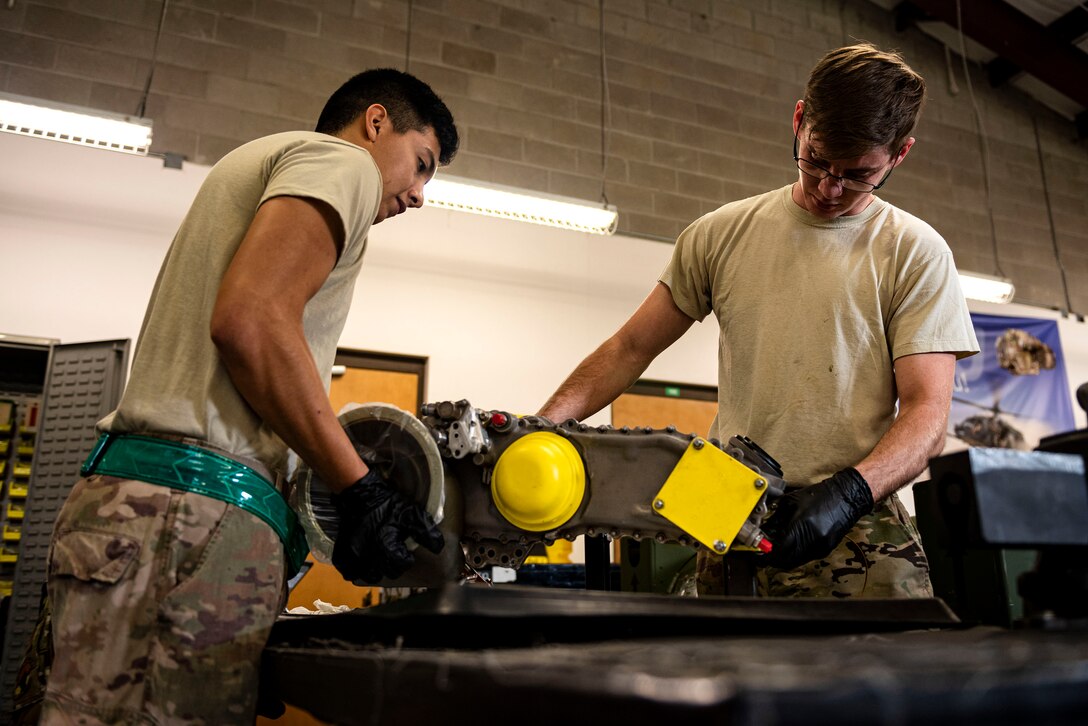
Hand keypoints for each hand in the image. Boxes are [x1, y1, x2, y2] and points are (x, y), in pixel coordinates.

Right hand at [330, 469, 443, 583]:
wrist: (361, 494)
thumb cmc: (387, 504)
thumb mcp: (412, 514)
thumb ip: (426, 532)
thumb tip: (438, 548)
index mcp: (385, 544)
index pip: (401, 565)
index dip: (407, 559)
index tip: (405, 551)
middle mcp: (368, 553)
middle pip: (385, 572)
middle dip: (392, 565)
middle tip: (393, 553)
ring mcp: (353, 554)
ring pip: (366, 576)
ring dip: (374, 571)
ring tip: (379, 559)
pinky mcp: (342, 551)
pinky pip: (347, 571)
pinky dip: (355, 570)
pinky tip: (363, 561)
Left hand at [760, 467, 873, 569]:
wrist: (845, 497)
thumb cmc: (819, 495)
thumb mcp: (791, 502)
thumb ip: (776, 518)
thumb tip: (763, 531)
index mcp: (802, 525)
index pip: (779, 549)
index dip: (766, 555)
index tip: (758, 555)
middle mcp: (812, 539)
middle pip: (786, 560)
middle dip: (773, 560)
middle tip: (764, 555)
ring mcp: (821, 546)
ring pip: (796, 561)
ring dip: (784, 558)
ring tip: (776, 549)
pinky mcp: (826, 549)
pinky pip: (806, 557)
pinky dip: (796, 554)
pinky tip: (791, 545)